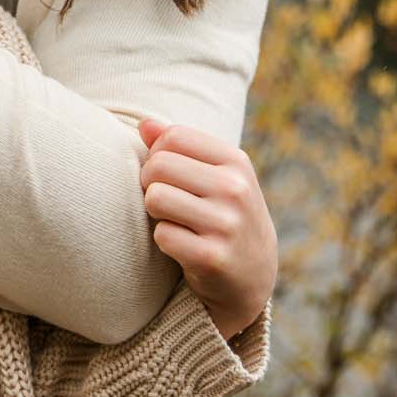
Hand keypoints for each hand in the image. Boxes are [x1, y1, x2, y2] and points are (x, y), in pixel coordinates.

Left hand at [138, 119, 276, 338]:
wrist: (253, 274)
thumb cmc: (223, 212)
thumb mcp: (214, 174)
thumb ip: (178, 145)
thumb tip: (143, 123)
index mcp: (236, 161)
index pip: (173, 136)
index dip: (158, 154)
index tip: (169, 175)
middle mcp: (236, 189)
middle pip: (158, 165)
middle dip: (150, 183)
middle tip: (166, 200)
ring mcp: (227, 224)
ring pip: (155, 198)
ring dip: (155, 212)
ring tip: (175, 221)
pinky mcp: (212, 257)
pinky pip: (161, 235)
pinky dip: (164, 241)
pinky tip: (184, 246)